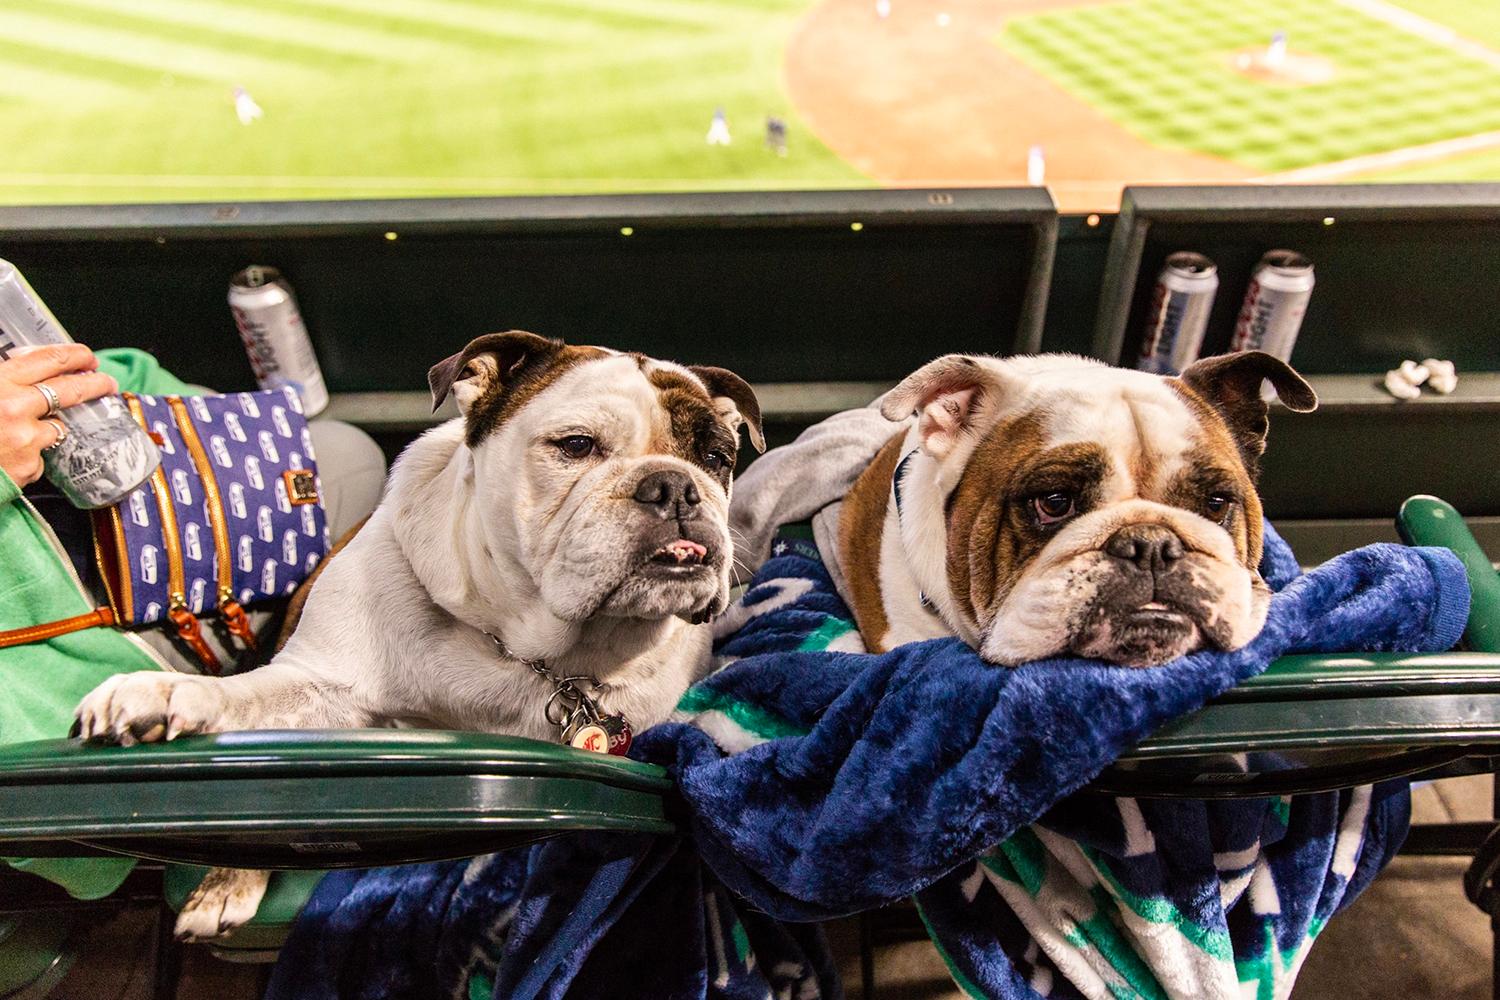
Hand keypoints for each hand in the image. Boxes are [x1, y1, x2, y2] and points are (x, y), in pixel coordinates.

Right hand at [0, 344, 117, 486]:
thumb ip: (1, 375)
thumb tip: (28, 360)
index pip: (49, 360)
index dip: (75, 356)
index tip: (88, 356)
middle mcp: (15, 407)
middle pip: (71, 390)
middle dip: (95, 384)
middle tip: (107, 382)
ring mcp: (25, 439)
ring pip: (56, 428)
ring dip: (47, 428)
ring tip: (20, 433)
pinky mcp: (28, 467)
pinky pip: (40, 457)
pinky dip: (29, 455)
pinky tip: (7, 457)